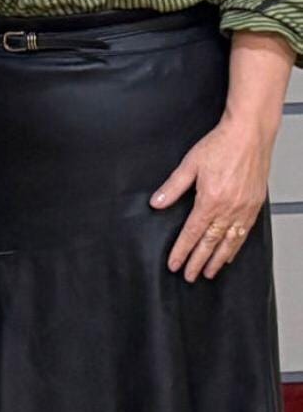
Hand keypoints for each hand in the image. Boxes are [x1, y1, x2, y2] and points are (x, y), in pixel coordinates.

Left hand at [152, 116, 273, 281]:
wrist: (249, 135)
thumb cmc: (221, 145)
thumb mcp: (190, 164)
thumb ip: (172, 187)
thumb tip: (157, 203)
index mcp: (210, 200)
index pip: (192, 233)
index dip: (182, 251)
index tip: (175, 264)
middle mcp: (229, 208)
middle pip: (210, 242)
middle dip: (198, 261)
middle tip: (190, 276)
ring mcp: (244, 208)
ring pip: (229, 241)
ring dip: (217, 259)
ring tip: (208, 272)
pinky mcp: (254, 206)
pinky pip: (244, 232)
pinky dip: (236, 246)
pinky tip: (230, 254)